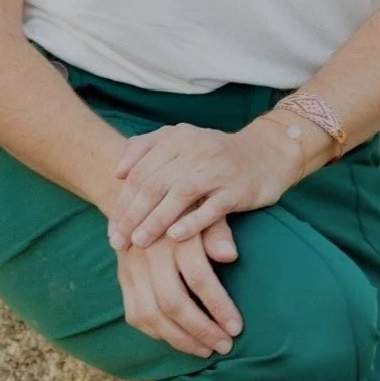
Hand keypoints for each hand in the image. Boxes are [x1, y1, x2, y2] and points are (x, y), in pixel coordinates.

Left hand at [106, 121, 304, 252]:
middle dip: (132, 214)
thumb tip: (118, 172)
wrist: (268, 152)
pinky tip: (175, 238)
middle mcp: (195, 149)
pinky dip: (192, 222)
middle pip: (155, 183)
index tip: (111, 228)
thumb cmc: (216, 154)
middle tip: (117, 241)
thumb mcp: (182, 142)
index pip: (140, 171)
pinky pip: (212, 207)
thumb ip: (147, 149)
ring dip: (156, 220)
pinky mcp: (238, 188)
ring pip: (179, 195)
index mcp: (177, 138)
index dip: (123, 201)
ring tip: (138, 242)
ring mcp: (217, 169)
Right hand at [114, 213, 243, 357]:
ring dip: (180, 339)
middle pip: (173, 302)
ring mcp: (131, 267)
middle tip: (225, 346)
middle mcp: (148, 251)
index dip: (218, 306)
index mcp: (173, 233)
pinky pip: (136, 315)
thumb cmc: (187, 205)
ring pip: (151, 314)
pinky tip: (181, 340)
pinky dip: (158, 333)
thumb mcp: (205, 207)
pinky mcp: (123, 278)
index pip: (198, 277)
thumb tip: (230, 255)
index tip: (237, 327)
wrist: (142, 196)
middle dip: (201, 330)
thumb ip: (217, 231)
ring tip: (206, 350)